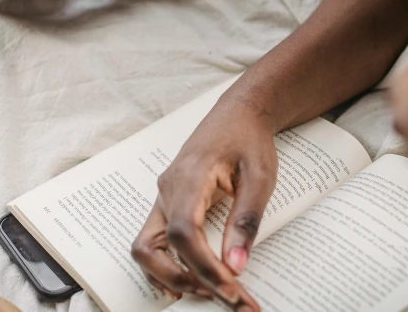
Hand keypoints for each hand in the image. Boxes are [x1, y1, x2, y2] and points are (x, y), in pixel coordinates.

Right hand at [131, 95, 277, 310]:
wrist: (237, 114)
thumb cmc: (249, 139)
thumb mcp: (261, 176)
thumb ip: (247, 219)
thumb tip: (237, 264)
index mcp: (190, 177)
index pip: (183, 232)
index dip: (204, 266)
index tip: (232, 288)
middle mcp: (168, 189)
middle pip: (154, 247)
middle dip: (186, 280)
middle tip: (227, 298)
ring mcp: (163, 197)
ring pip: (146, 248)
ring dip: (172, 277)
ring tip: (212, 291)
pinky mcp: (168, 204)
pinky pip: (155, 242)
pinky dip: (169, 267)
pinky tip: (195, 280)